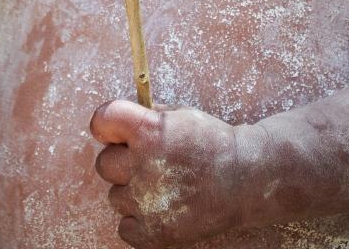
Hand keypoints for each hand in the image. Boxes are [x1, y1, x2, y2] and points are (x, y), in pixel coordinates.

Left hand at [90, 99, 243, 247]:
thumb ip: (147, 118)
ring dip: (133, 192)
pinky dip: (139, 221)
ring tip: (163, 187)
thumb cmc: (212, 142)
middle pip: (104, 163)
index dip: (106, 125)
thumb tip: (119, 123)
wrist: (245, 178)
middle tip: (148, 162)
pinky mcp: (154, 233)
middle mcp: (143, 165)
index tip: (113, 130)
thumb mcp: (180, 115)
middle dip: (122, 161)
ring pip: (115, 196)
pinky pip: (124, 227)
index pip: (103, 121)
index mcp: (150, 131)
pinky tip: (161, 208)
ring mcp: (147, 202)